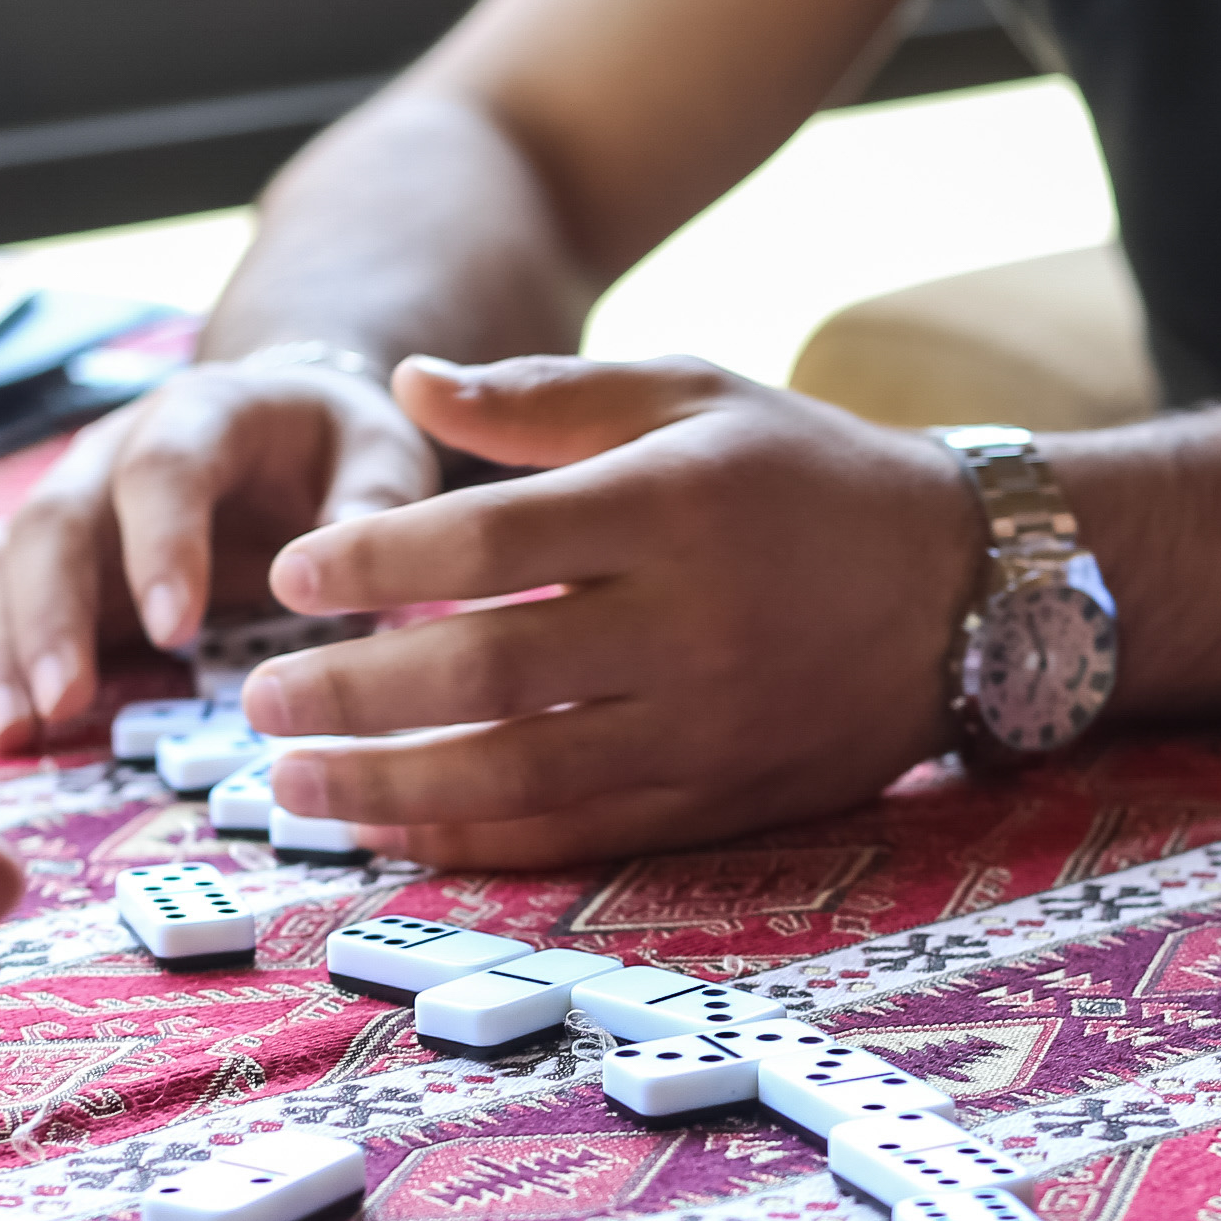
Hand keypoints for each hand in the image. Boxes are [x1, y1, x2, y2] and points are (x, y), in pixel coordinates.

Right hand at [0, 357, 437, 751]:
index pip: (164, 468)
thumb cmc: (339, 449)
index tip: (176, 629)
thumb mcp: (384, 453)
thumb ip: (374, 501)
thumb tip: (347, 576)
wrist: (284, 425)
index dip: (161, 543)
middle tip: (62, 703)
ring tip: (11, 733)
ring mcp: (68, 508)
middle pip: (57, 521)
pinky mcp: (45, 565)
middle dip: (52, 615)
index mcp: (202, 412)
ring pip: (5, 567)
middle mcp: (112, 453)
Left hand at [237, 355, 979, 867]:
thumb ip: (544, 400)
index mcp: (673, 504)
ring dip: (393, 786)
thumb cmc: (802, 473)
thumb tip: (408, 382)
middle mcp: (690, 623)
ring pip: (523, 770)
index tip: (293, 577)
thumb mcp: (690, 392)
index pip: (494, 539)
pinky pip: (579, 832)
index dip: (379, 562)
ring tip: (295, 785)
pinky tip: (395, 831)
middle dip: (356, 694)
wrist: (961, 588)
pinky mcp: (720, 800)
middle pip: (490, 668)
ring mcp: (706, 724)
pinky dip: (476, 839)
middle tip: (259, 701)